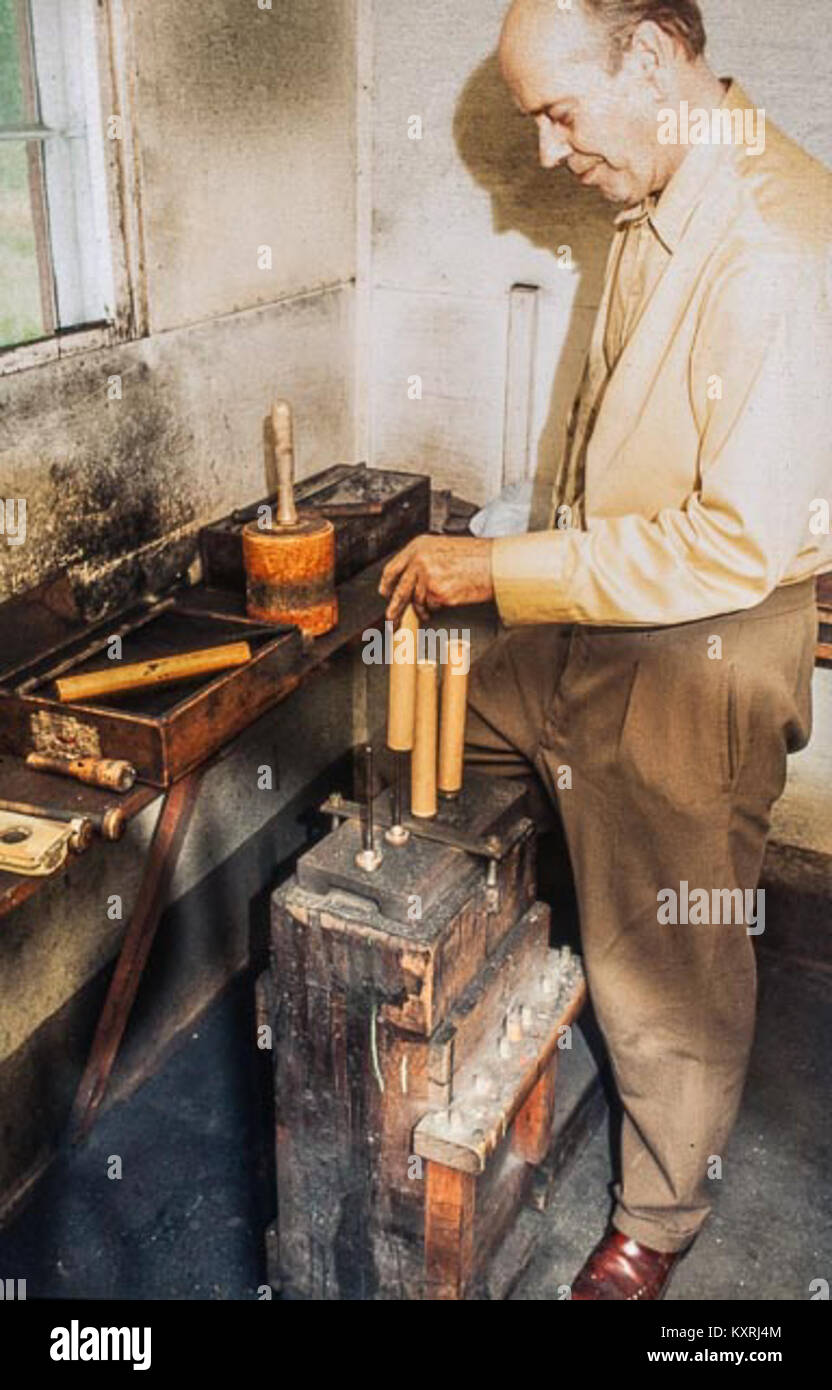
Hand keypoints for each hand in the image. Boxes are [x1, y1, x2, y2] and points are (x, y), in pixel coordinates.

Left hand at [379, 535, 494, 623]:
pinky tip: (447, 601)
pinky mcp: (438, 593)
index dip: (386, 583)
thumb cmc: (476, 556)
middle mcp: (420, 560)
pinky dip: (438, 608)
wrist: (495, 563)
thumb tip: (411, 579)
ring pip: (417, 601)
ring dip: (423, 609)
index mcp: (419, 546)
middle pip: (400, 589)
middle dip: (395, 607)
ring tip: (431, 610)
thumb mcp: (443, 548)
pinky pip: (432, 606)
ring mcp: (428, 577)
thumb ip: (424, 560)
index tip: (385, 592)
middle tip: (392, 618)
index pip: (393, 568)